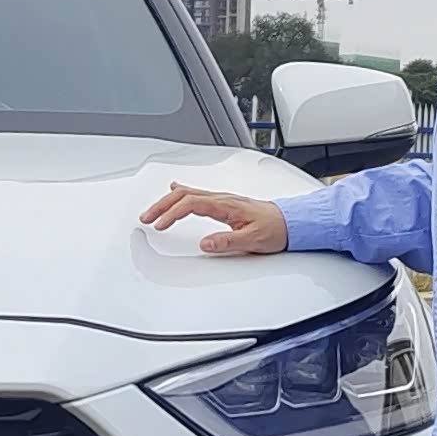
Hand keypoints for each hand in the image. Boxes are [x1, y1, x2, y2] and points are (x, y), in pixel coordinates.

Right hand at [140, 184, 288, 256]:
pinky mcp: (224, 203)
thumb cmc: (275, 229)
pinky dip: (180, 194)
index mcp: (226, 205)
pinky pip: (196, 194)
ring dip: (167, 201)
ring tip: (152, 211)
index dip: (172, 213)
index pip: (191, 204)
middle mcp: (222, 198)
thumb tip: (205, 244)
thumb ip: (228, 241)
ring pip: (188, 193)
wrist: (291, 223)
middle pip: (184, 195)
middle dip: (161, 205)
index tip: (159, 225)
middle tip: (145, 217)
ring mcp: (222, 199)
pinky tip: (174, 191)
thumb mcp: (253, 240)